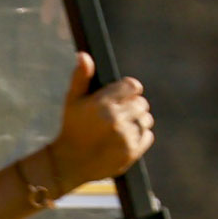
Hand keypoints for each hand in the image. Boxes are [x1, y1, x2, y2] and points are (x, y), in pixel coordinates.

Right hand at [45, 51, 153, 188]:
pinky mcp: (132, 152)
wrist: (69, 163)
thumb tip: (83, 55)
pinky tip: (125, 138)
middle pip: (141, 103)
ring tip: (121, 126)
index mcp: (103, 104)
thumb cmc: (70, 128)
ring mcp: (126, 137)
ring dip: (137, 121)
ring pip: (146, 119)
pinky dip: (140, 136)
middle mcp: (117, 120)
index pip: (133, 86)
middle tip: (119, 113)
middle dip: (132, 106)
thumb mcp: (71, 101)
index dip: (128, 90)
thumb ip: (81, 77)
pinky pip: (148, 136)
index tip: (122, 96)